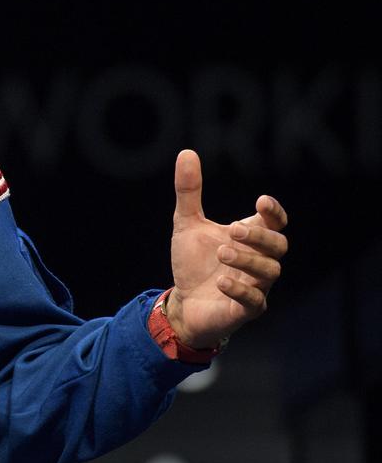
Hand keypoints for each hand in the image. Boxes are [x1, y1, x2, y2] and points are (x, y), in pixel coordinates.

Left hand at [166, 149, 287, 348]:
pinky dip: (241, 289)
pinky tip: (222, 280)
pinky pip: (256, 301)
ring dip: (247, 260)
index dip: (275, 212)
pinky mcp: (246, 310)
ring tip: (221, 253)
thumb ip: (189, 191)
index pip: (275, 222)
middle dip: (259, 236)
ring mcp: (256, 286)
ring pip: (270, 271)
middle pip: (279, 246)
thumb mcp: (187, 224)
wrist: (183, 303)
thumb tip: (186, 153)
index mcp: (250, 238)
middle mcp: (259, 260)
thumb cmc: (194, 262)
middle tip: (232, 229)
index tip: (261, 202)